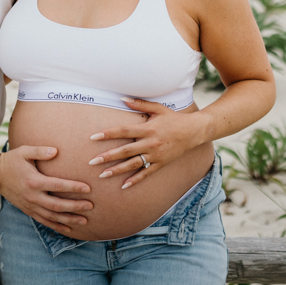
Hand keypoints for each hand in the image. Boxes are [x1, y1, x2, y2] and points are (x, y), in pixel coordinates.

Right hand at [0, 145, 93, 233]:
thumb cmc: (11, 160)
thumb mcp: (24, 151)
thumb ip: (40, 151)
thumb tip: (56, 151)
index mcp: (34, 181)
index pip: (57, 186)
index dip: (73, 187)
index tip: (87, 189)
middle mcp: (32, 196)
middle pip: (57, 205)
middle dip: (75, 207)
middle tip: (90, 206)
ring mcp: (30, 206)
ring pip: (52, 216)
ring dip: (69, 219)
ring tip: (84, 220)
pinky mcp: (28, 210)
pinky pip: (44, 221)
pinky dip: (56, 226)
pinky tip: (68, 228)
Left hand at [88, 98, 205, 188]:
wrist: (193, 132)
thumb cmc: (173, 118)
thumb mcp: (158, 108)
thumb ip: (139, 104)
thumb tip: (122, 98)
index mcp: (147, 128)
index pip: (124, 131)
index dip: (108, 134)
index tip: (93, 137)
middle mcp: (150, 143)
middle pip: (125, 151)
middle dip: (108, 156)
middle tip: (92, 162)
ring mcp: (155, 155)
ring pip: (133, 164)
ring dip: (117, 170)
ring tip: (102, 175)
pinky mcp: (160, 164)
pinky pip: (146, 173)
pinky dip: (135, 180)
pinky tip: (123, 186)